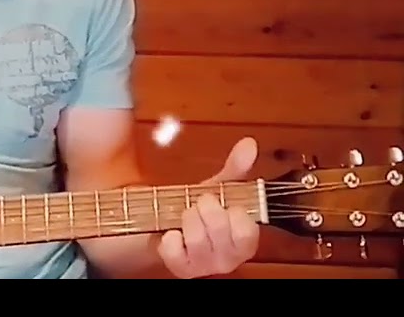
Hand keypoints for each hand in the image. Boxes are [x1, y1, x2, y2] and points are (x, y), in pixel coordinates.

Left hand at [157, 137, 261, 277]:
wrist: (164, 229)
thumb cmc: (197, 212)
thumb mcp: (217, 190)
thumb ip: (235, 170)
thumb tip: (249, 144)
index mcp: (243, 240)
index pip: (247, 231)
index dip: (233, 212)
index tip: (222, 201)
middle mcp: (229, 258)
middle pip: (220, 229)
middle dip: (205, 208)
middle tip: (198, 203)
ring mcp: (205, 266)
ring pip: (198, 240)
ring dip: (187, 220)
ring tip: (184, 215)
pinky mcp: (181, 269)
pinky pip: (175, 252)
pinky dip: (169, 239)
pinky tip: (171, 233)